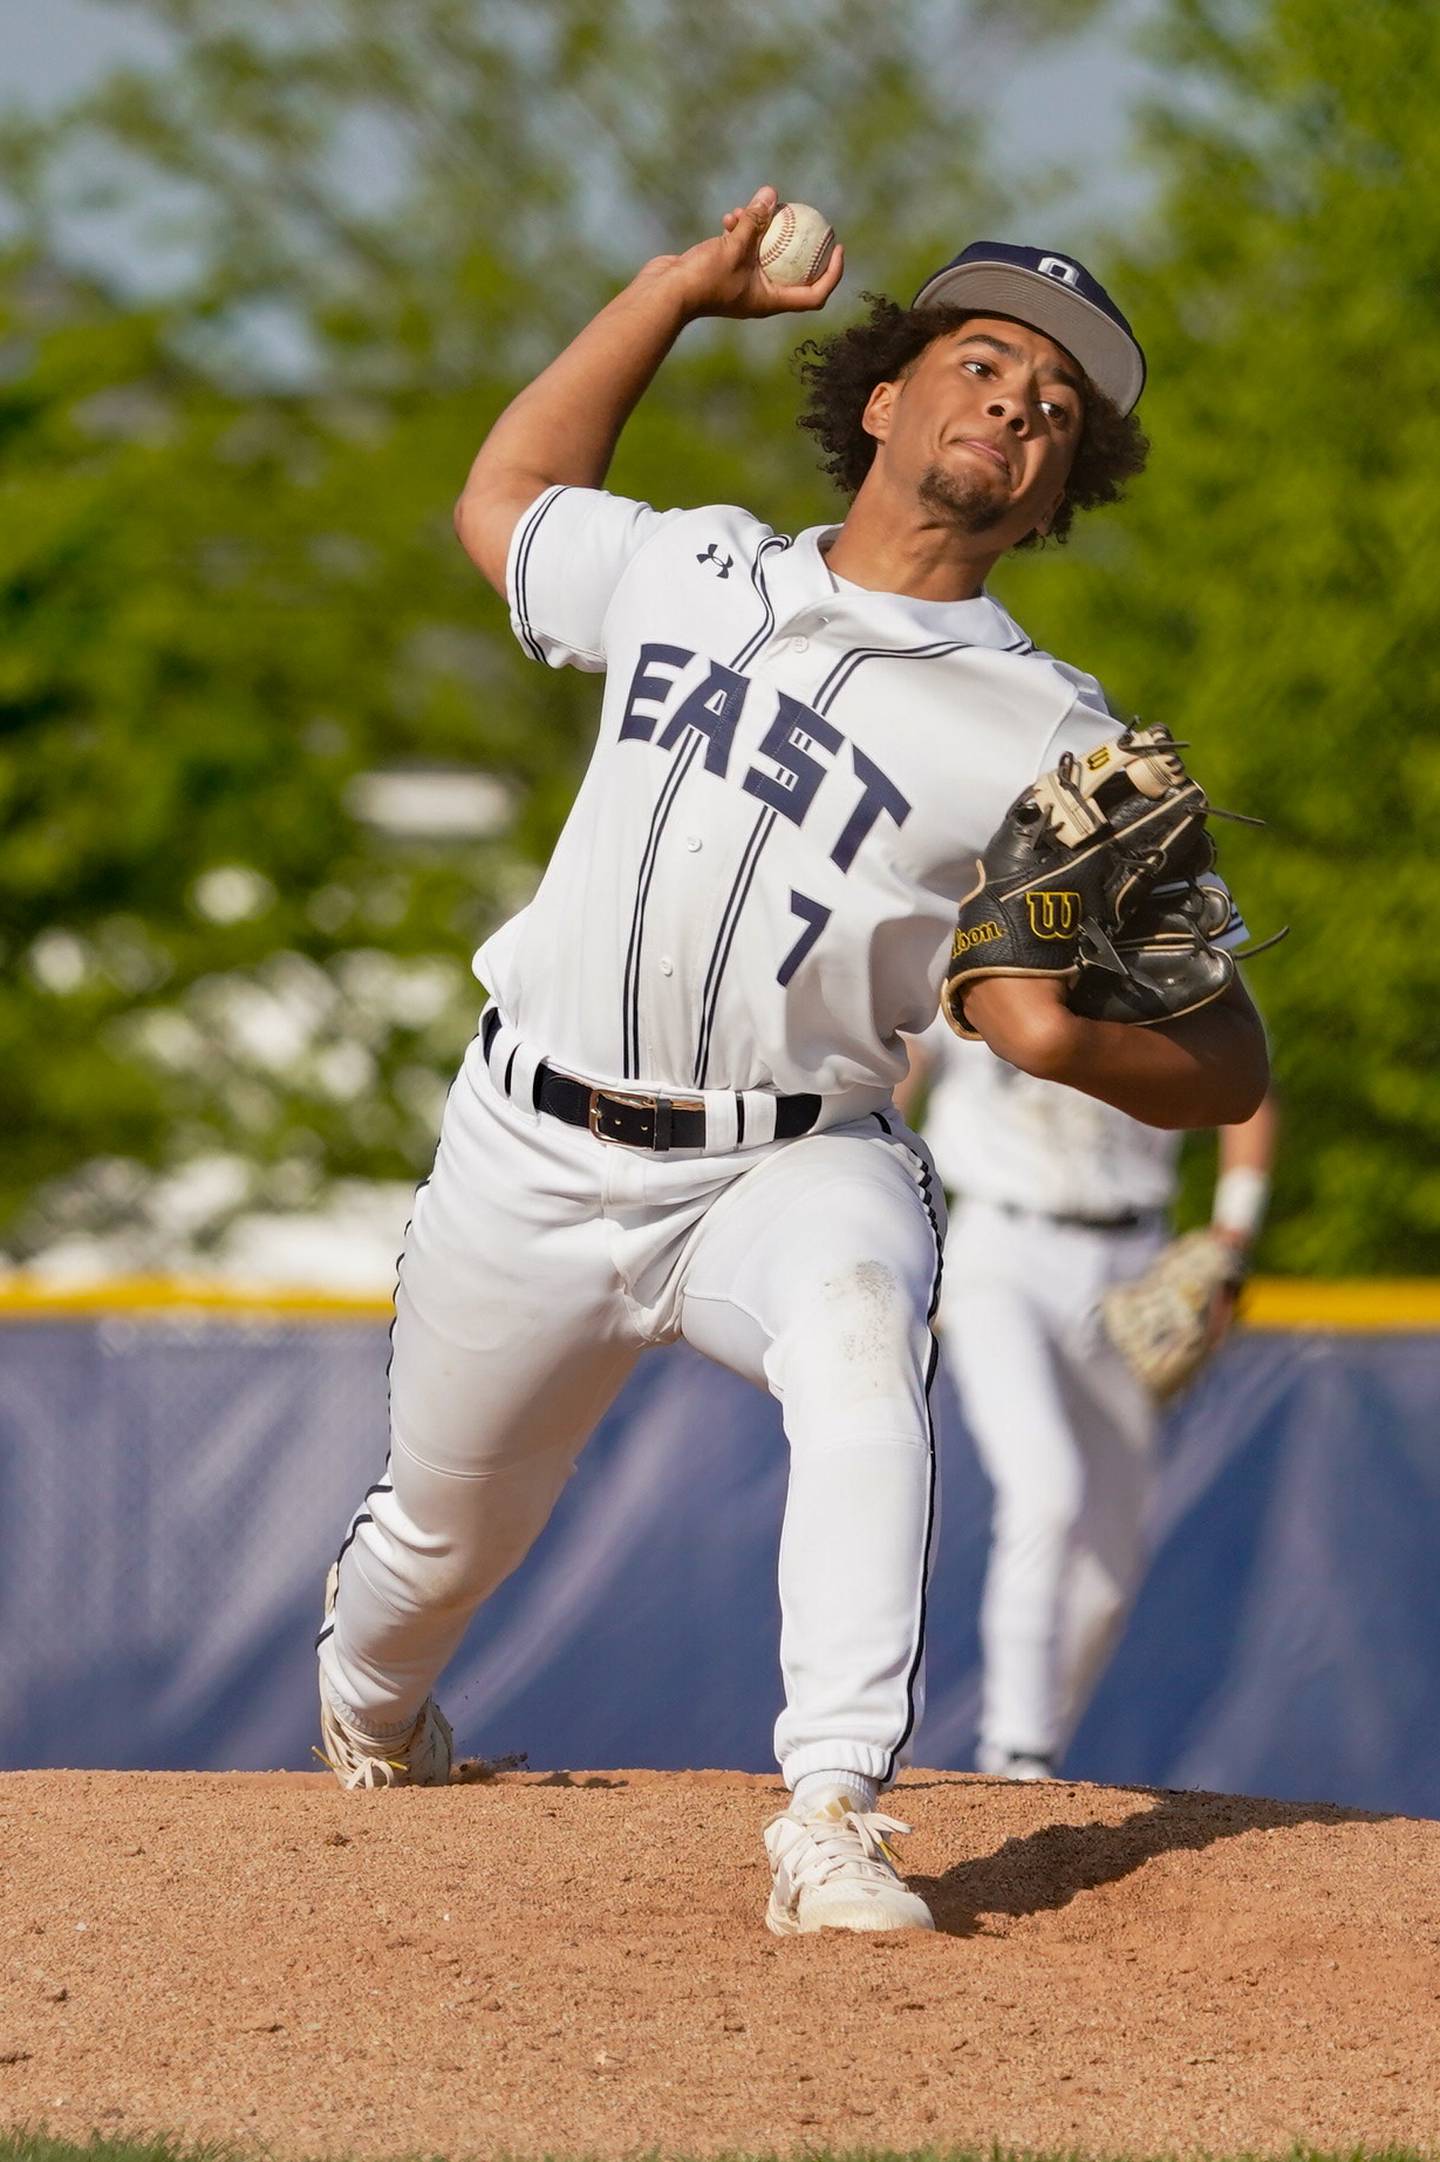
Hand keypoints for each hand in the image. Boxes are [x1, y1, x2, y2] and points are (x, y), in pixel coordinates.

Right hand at [640, 185, 844, 322]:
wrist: (666, 293)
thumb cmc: (702, 279)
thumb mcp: (733, 246)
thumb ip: (755, 221)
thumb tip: (771, 193)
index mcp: (770, 300)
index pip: (814, 294)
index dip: (832, 274)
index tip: (838, 248)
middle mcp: (760, 294)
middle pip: (793, 268)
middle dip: (799, 242)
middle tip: (808, 217)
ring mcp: (742, 282)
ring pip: (764, 251)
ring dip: (761, 228)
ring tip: (748, 210)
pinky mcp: (725, 269)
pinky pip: (741, 247)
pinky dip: (739, 230)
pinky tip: (730, 215)